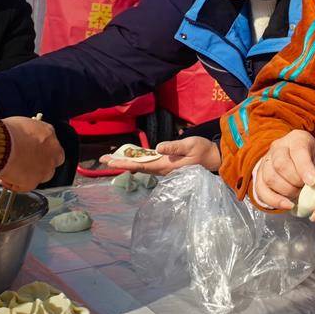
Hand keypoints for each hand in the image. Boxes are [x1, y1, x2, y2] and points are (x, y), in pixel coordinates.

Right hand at [0, 117, 62, 190]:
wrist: (2, 145)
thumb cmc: (7, 131)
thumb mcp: (21, 123)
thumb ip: (26, 131)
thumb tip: (20, 135)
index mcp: (49, 134)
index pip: (50, 143)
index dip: (40, 148)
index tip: (29, 149)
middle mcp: (52, 152)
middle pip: (52, 160)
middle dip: (40, 162)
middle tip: (23, 161)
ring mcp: (44, 169)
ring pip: (42, 175)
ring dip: (29, 174)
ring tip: (12, 170)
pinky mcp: (33, 182)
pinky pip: (24, 187)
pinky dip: (14, 184)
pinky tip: (4, 179)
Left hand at [104, 136, 220, 174]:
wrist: (212, 158)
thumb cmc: (203, 150)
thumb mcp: (191, 145)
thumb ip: (175, 147)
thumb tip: (158, 148)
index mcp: (166, 165)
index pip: (141, 165)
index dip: (125, 163)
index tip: (111, 163)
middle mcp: (162, 169)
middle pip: (137, 167)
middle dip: (119, 163)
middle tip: (101, 160)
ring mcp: (163, 168)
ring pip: (140, 166)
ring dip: (125, 162)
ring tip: (110, 159)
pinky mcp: (165, 164)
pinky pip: (147, 164)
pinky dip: (135, 161)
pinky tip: (128, 158)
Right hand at [252, 130, 314, 210]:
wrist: (295, 160)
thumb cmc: (311, 159)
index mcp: (296, 139)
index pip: (298, 151)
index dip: (304, 168)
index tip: (312, 183)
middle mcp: (278, 147)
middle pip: (280, 164)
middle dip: (294, 181)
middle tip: (305, 188)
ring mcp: (265, 161)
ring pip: (269, 177)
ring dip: (286, 191)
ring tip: (298, 195)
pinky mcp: (259, 177)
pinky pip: (261, 190)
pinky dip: (274, 201)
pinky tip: (288, 205)